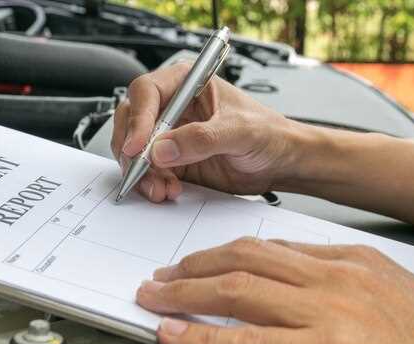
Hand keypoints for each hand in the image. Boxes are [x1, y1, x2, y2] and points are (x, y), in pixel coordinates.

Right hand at [111, 63, 299, 201]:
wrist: (281, 163)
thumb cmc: (269, 134)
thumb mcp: (240, 131)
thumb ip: (201, 138)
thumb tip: (162, 148)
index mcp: (188, 84)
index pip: (147, 93)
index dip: (138, 119)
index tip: (138, 146)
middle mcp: (174, 107)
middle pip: (131, 121)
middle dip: (132, 149)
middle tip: (140, 170)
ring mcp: (170, 135)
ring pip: (135, 150)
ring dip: (141, 172)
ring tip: (161, 188)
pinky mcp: (173, 161)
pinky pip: (148, 172)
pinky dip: (151, 183)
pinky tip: (167, 190)